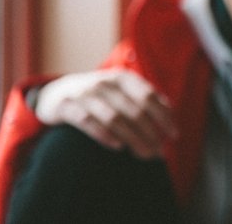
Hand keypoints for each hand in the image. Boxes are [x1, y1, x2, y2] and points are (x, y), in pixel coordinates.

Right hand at [34, 68, 177, 158]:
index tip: (174, 135)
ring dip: (132, 138)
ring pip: (114, 118)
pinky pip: (89, 122)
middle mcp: (105, 82)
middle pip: (134, 111)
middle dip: (150, 133)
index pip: (149, 97)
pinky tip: (119, 147)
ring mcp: (85, 94)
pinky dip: (106, 135)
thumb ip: (143, 97)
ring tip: (145, 154)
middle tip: (159, 152)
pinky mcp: (67, 106)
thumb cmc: (99, 95)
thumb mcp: (121, 89)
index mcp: (123, 77)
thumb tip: (170, 112)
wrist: (56, 93)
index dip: (164, 116)